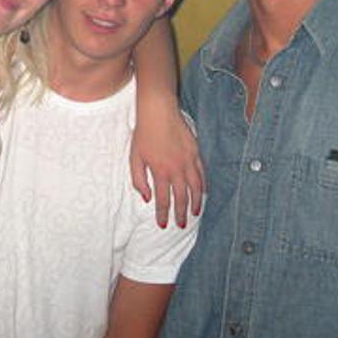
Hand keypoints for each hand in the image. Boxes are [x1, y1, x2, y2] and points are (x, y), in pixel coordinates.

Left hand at [130, 108, 203, 227]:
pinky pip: (202, 173)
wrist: (158, 111)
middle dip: (181, 214)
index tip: (163, 225)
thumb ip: (138, 180)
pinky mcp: (196, 152)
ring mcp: (188, 161)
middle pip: (181, 198)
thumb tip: (147, 198)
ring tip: (196, 213)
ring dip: (196, 202)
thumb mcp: (134, 157)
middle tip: (182, 225)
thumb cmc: (143, 134)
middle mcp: (176, 169)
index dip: (163, 215)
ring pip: (196, 188)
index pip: (163, 201)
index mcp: (160, 172)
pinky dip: (203, 185)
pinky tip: (203, 192)